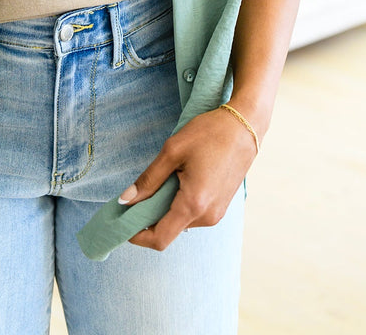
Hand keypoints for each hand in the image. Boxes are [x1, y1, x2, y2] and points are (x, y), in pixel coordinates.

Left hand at [119, 107, 257, 250]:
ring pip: (180, 222)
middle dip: (148, 217)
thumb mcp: (172, 151)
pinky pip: (192, 214)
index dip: (137, 236)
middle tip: (136, 193)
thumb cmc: (209, 134)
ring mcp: (216, 214)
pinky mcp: (220, 207)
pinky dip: (179, 204)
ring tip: (165, 178)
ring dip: (165, 208)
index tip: (120, 223)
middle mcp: (207, 216)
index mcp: (194, 204)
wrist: (244, 126)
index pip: (160, 238)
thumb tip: (125, 200)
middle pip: (168, 230)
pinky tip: (178, 180)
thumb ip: (148, 179)